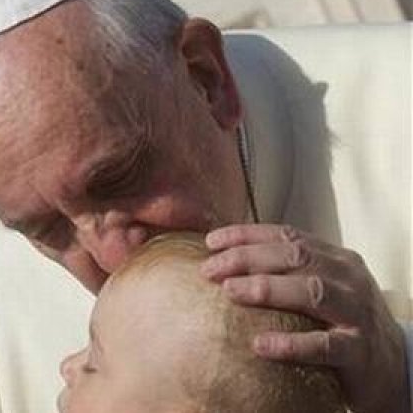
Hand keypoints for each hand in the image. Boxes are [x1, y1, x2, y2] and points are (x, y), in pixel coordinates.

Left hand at [202, 224, 407, 412]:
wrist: (393, 367)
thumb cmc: (343, 323)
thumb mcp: (322, 288)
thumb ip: (286, 272)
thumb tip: (226, 263)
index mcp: (336, 259)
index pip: (288, 237)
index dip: (247, 235)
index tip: (211, 242)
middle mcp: (349, 279)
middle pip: (295, 258)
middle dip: (248, 258)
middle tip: (210, 269)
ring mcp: (357, 313)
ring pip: (311, 291)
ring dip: (266, 289)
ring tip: (229, 292)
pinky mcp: (359, 351)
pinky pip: (324, 345)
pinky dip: (291, 343)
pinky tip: (260, 345)